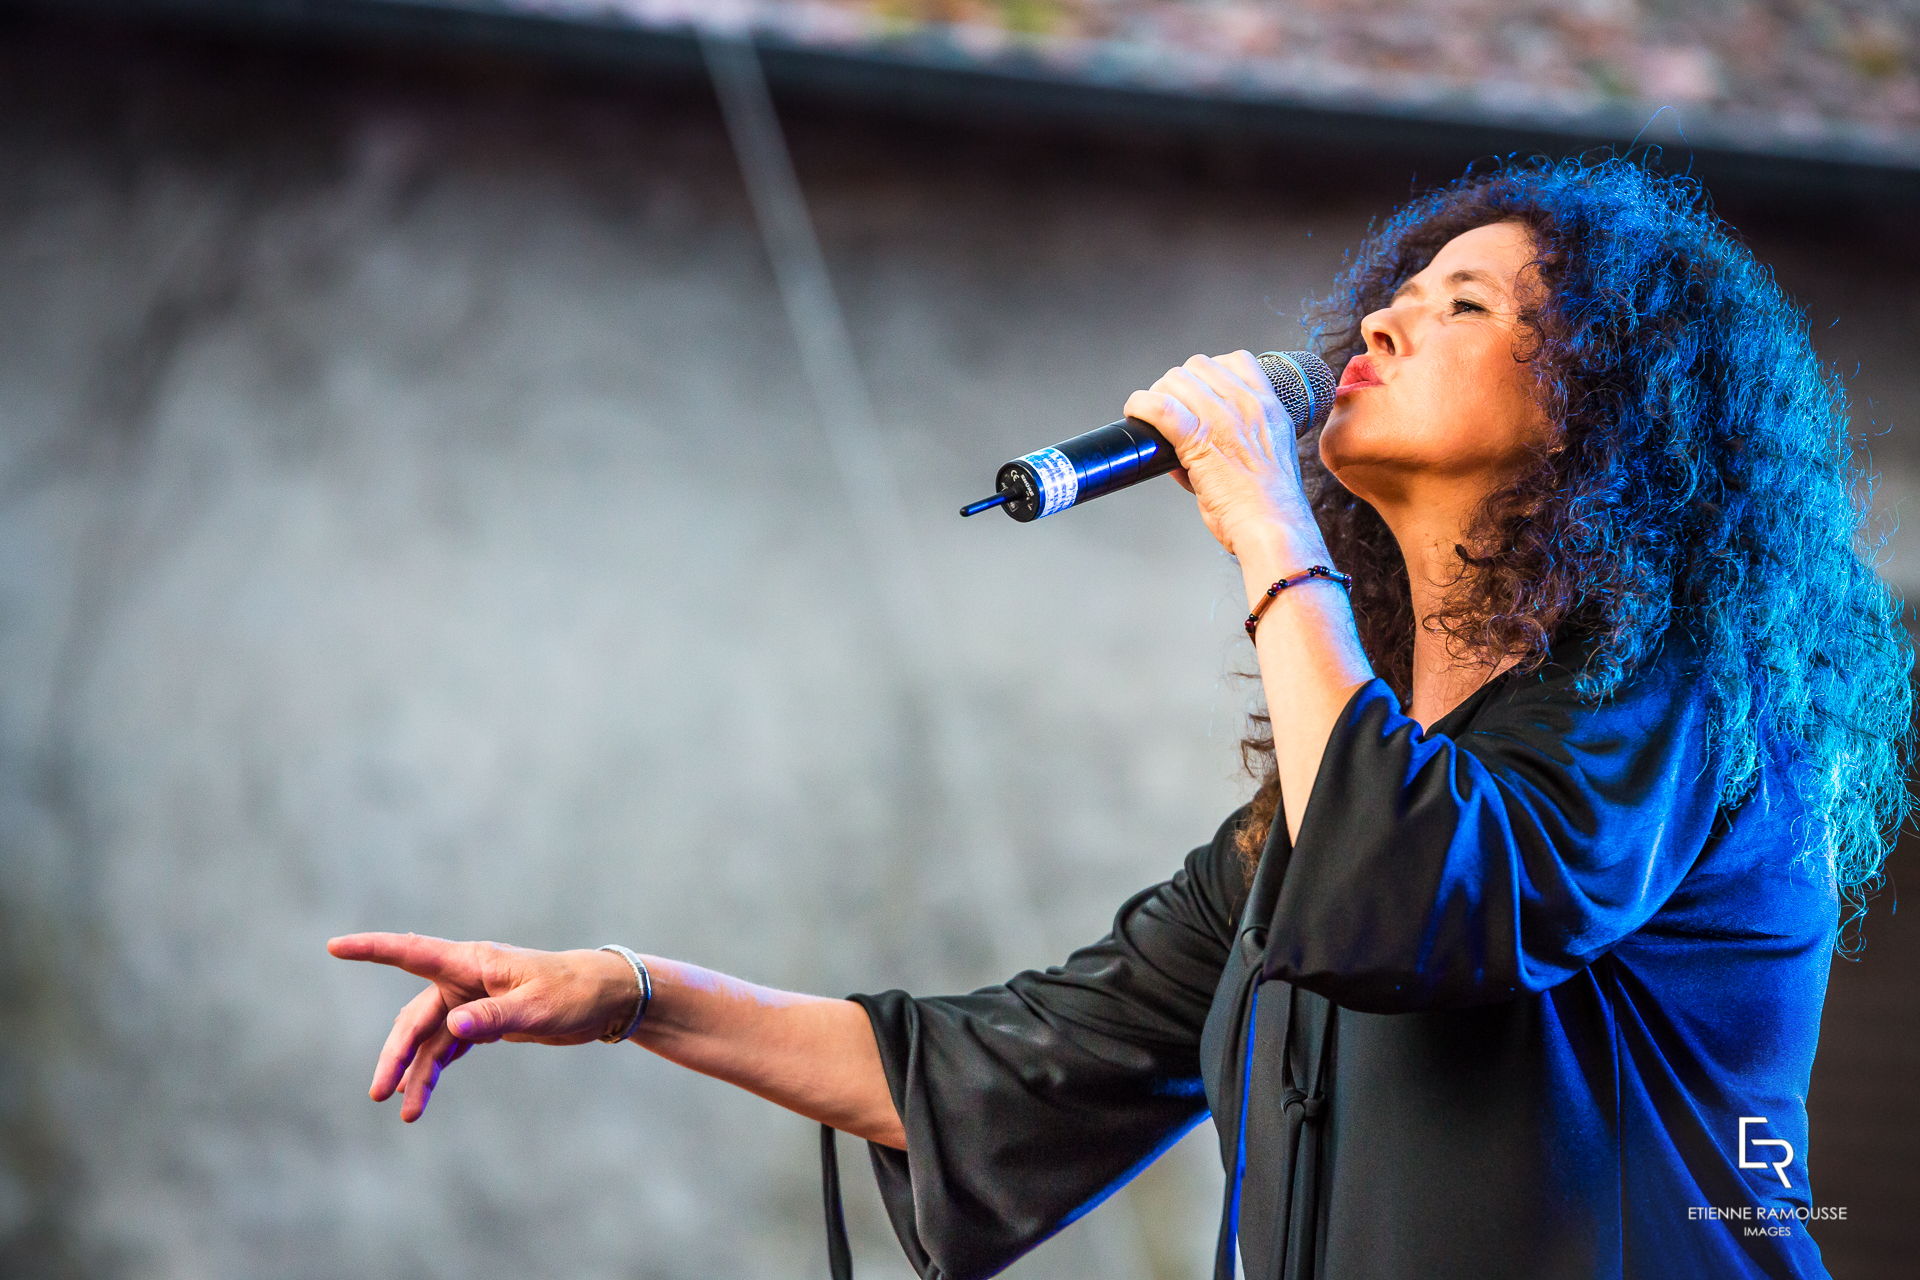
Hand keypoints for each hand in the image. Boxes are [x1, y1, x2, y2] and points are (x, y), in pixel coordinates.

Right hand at [326, 932, 638, 1121]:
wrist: (604, 998)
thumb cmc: (573, 993)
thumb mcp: (537, 1007)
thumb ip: (493, 1018)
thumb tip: (452, 1029)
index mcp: (472, 962)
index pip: (412, 952)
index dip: (372, 949)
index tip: (335, 947)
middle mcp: (464, 979)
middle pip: (415, 1017)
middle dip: (396, 1055)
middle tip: (379, 1093)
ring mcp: (470, 1000)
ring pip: (428, 1038)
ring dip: (415, 1073)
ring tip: (407, 1112)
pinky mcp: (482, 1020)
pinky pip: (446, 1047)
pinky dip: (433, 1070)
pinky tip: (420, 1098)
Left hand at [1124, 350, 1314, 556]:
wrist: (1275, 529)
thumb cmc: (1268, 507)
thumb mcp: (1266, 459)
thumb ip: (1234, 442)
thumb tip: (1183, 448)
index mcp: (1269, 407)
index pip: (1236, 360)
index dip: (1207, 373)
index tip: (1196, 394)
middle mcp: (1247, 405)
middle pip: (1198, 366)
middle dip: (1177, 384)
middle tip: (1168, 411)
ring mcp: (1223, 419)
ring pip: (1175, 380)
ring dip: (1157, 394)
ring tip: (1152, 418)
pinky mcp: (1199, 439)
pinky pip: (1159, 406)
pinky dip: (1140, 405)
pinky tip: (1135, 414)